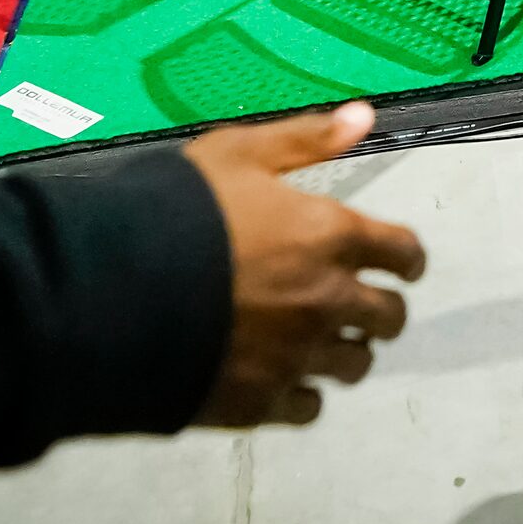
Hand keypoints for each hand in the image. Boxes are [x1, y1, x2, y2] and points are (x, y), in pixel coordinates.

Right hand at [185, 102, 425, 426]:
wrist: (116, 292)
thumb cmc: (177, 210)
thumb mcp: (238, 153)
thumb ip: (305, 138)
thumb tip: (365, 116)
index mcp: (329, 236)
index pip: (403, 253)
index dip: (407, 258)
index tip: (403, 265)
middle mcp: (327, 300)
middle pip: (388, 317)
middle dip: (380, 309)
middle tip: (362, 304)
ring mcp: (297, 357)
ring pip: (353, 365)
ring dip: (345, 351)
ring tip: (321, 343)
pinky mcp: (262, 401)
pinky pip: (308, 407)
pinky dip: (302, 393)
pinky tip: (282, 378)